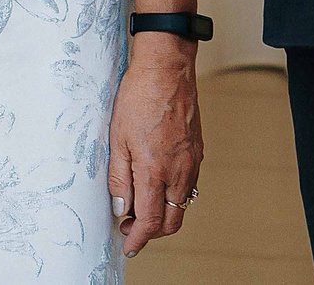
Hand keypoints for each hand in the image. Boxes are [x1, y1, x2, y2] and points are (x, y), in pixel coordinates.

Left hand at [108, 33, 203, 256]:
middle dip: (151, 232)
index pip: (149, 221)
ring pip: (181, 204)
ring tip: (139, 204)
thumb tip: (120, 207)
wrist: (166, 69)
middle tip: (129, 226)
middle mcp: (178, 171)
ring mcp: (191, 162)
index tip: (128, 245)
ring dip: (162, 213)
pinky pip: (188, 184)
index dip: (138, 239)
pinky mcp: (197, 151)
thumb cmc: (139, 97)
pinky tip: (156, 182)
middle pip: (171, 221)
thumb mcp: (117, 138)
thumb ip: (119, 177)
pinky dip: (172, 194)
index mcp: (155, 171)